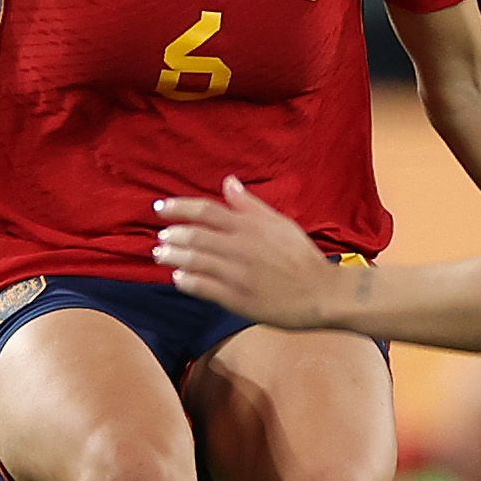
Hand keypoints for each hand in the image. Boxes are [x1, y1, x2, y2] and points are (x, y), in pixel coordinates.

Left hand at [152, 178, 340, 326]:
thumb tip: (228, 182)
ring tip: (161, 255)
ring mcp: (237, 274)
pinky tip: (178, 278)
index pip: (207, 211)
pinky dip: (187, 281)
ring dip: (174, 257)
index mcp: (251, 226)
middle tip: (162, 237)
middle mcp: (241, 247)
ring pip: (195, 261)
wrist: (321, 293)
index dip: (180, 207)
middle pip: (196, 236)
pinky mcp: (237, 298)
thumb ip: (250, 204)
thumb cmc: (300, 256)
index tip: (160, 208)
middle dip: (173, 235)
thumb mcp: (279, 223)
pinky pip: (203, 287)